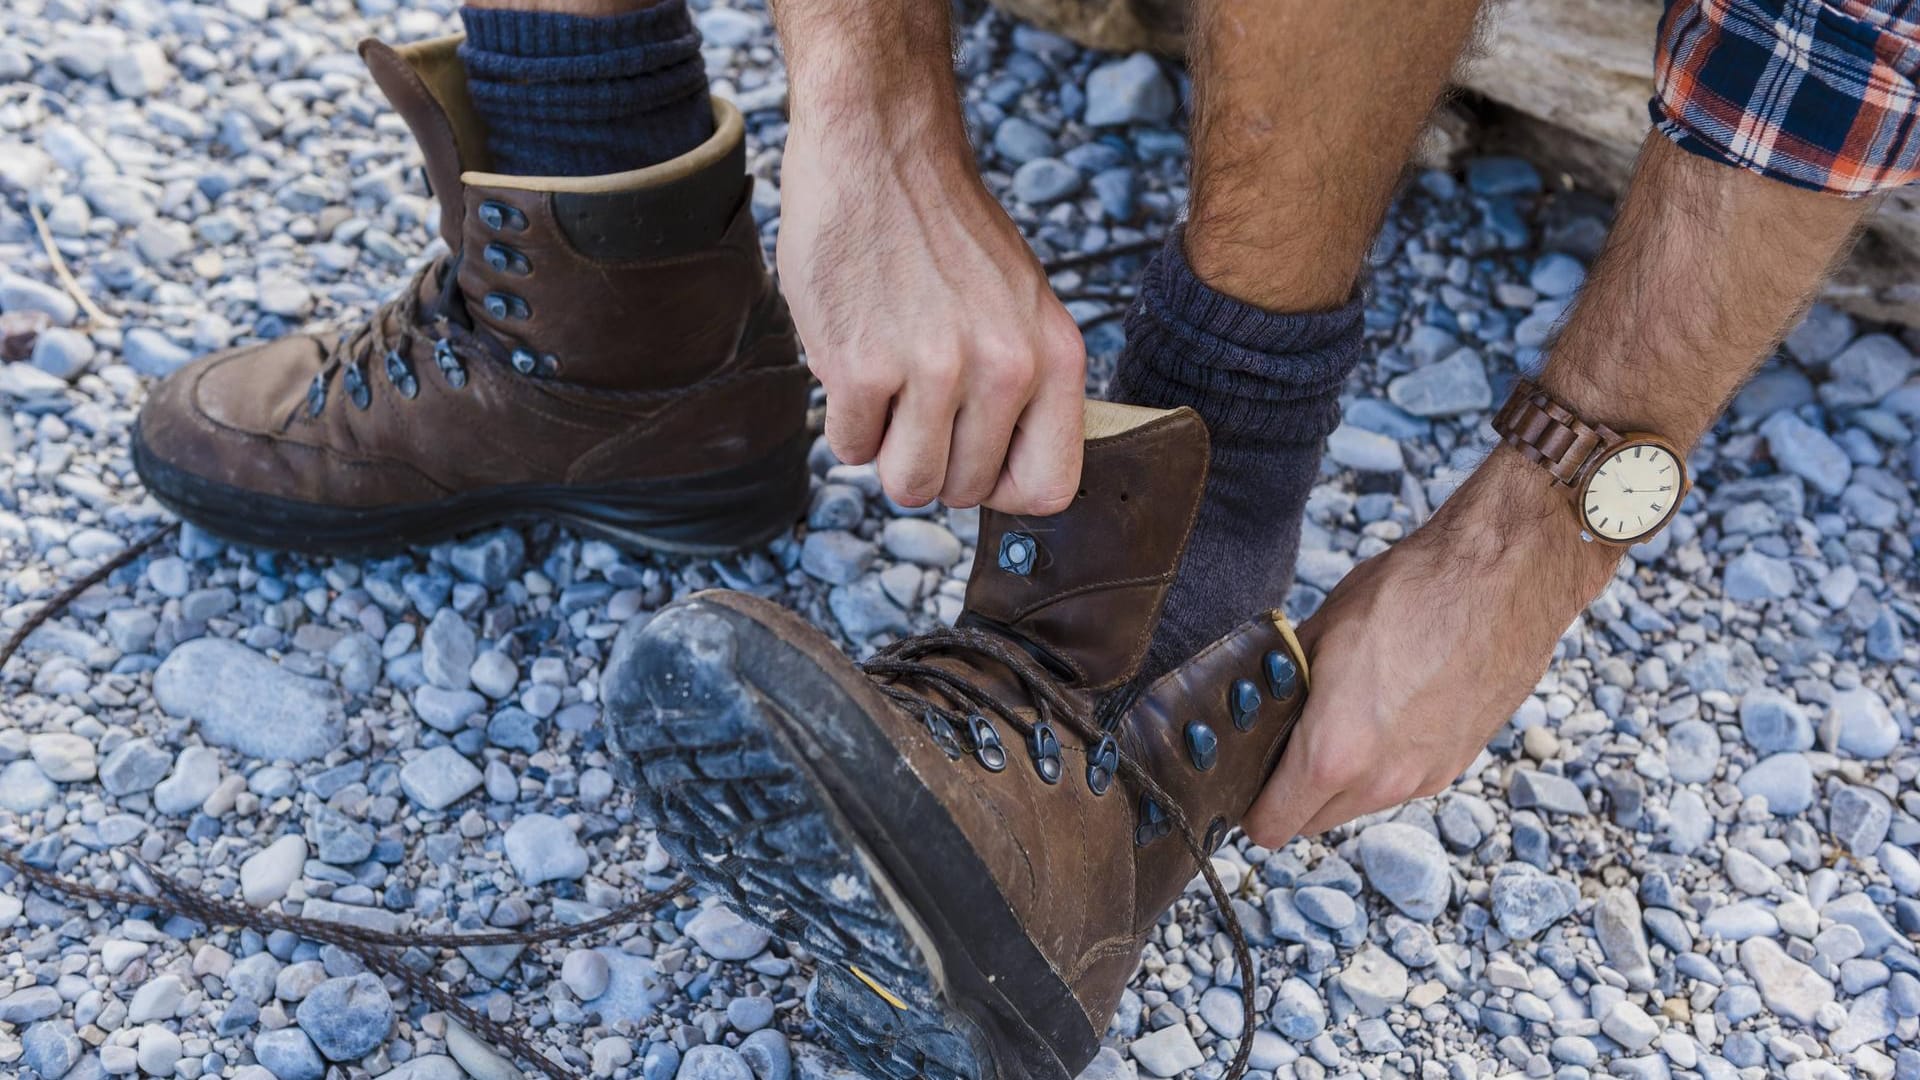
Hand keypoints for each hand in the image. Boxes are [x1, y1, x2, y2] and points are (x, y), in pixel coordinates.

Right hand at [776, 99, 1085, 513]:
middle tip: (916, 400)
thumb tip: (1005, 480)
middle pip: (963, 492)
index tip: (975, 457)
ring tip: (887, 385)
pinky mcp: (862, 366)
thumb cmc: (946, 233)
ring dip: (886, 447)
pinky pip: (849, 449)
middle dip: (930, 459)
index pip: (1049, 490)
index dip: (1002, 487)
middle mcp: (1004, 368)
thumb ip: (1026, 391)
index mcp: (1054, 357)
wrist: (881, 149)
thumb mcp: (1022, 307)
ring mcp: (933, 370)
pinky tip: (854, 359)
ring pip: (907, 485)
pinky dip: (845, 418)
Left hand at [1242, 449, 1622, 845]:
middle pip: (1311, 820)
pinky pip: (1399, 782)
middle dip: (1290, 792)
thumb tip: (1265, 701)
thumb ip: (1286, 685)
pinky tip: (1385, 710)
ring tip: (1340, 716)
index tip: (1244, 779)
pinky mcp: (1456, 763)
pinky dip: (1381, 763)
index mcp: (1333, 753)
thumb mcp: (1319, 631)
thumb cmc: (1411, 594)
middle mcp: (1381, 781)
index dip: (1249, 805)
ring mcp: (1424, 777)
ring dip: (1338, 778)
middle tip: (1284, 741)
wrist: (1504, 578)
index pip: (1271, 823)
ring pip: (1357, 804)